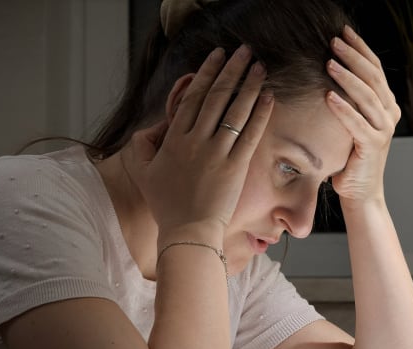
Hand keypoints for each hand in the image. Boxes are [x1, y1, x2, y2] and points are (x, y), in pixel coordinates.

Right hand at [125, 45, 273, 244]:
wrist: (187, 232)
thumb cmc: (166, 205)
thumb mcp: (144, 172)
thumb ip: (143, 145)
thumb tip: (151, 127)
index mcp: (174, 138)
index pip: (192, 96)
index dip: (207, 73)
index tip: (218, 55)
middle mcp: (195, 141)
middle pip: (216, 96)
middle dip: (232, 70)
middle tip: (245, 52)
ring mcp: (216, 154)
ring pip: (235, 111)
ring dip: (250, 86)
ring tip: (260, 67)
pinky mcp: (235, 167)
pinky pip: (250, 134)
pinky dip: (260, 114)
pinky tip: (269, 97)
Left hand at [324, 25, 401, 203]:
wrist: (360, 192)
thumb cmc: (351, 157)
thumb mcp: (351, 123)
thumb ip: (349, 101)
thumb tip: (328, 70)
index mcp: (386, 105)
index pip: (374, 69)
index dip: (360, 48)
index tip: (343, 32)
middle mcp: (389, 114)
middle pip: (372, 77)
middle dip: (353, 56)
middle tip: (334, 41)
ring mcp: (383, 130)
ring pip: (366, 97)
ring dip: (347, 77)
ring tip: (329, 63)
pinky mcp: (373, 146)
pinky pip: (357, 123)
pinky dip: (343, 109)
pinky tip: (328, 96)